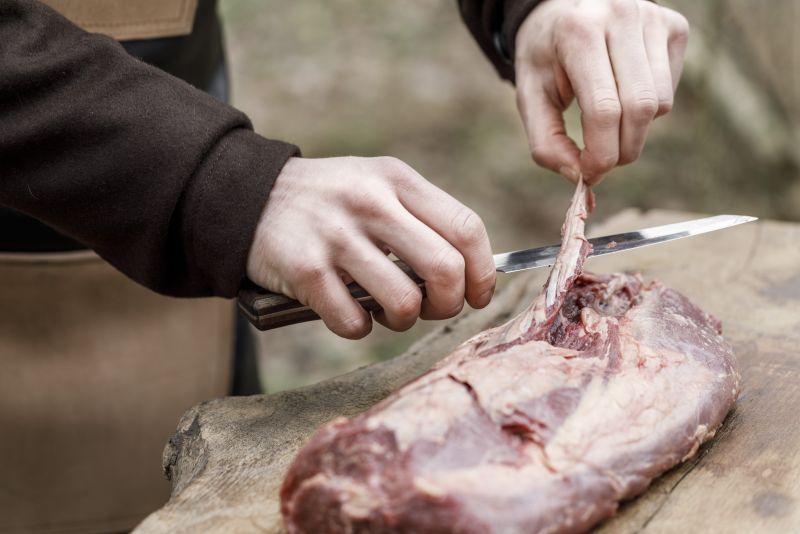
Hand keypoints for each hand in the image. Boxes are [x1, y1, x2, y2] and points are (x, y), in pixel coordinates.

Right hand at [246, 156, 495, 338]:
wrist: (247, 197)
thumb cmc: (328, 202)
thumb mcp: (376, 185)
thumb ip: (420, 218)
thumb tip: (470, 275)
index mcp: (396, 180)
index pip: (466, 229)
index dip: (483, 273)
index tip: (478, 296)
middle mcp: (370, 202)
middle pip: (445, 270)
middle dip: (449, 304)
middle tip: (433, 309)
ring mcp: (336, 235)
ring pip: (403, 303)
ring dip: (402, 321)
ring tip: (386, 310)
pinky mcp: (305, 269)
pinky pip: (354, 322)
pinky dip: (358, 328)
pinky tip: (347, 311)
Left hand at [514, 0, 688, 184]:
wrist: (562, 10)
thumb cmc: (545, 59)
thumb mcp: (530, 97)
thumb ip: (546, 143)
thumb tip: (579, 177)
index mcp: (578, 32)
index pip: (604, 109)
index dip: (600, 154)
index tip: (589, 174)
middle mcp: (621, 16)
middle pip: (638, 109)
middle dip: (621, 150)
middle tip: (601, 162)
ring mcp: (652, 18)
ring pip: (659, 105)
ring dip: (634, 131)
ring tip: (606, 121)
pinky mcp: (674, 26)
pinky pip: (669, 92)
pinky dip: (647, 110)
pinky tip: (623, 92)